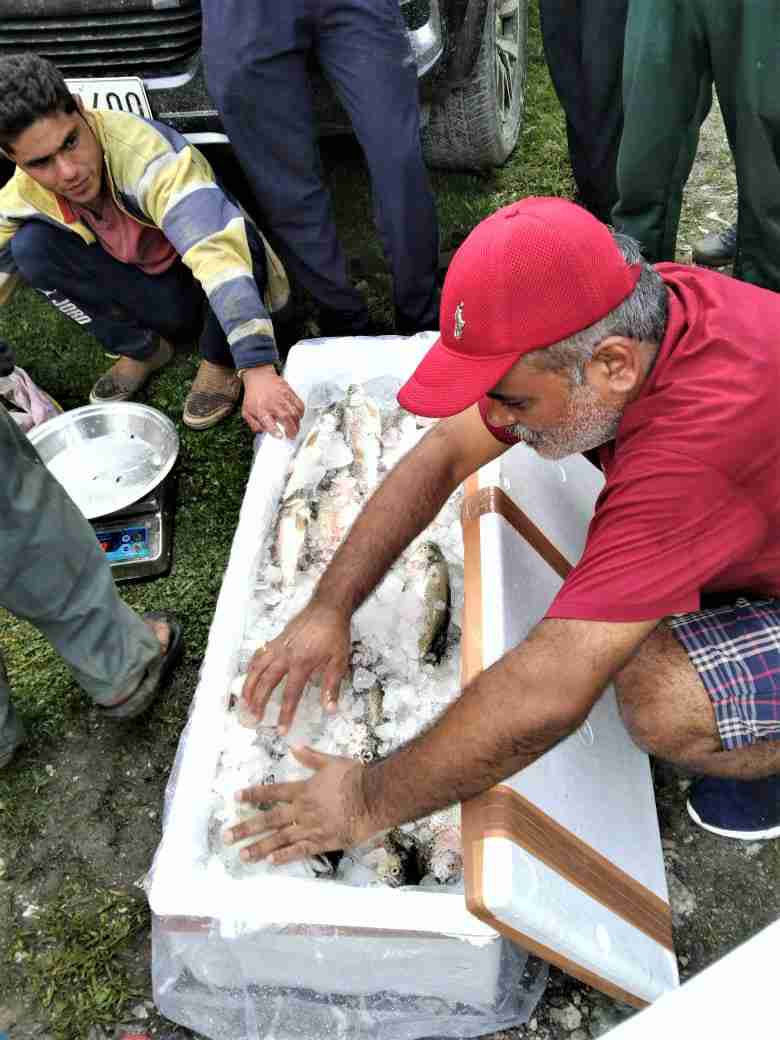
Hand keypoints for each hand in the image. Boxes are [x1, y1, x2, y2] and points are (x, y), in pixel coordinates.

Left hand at [223, 746, 376, 863]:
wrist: (372, 797)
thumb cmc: (354, 776)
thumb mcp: (332, 761)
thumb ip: (311, 757)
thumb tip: (294, 747)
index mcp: (302, 789)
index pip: (272, 792)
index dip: (253, 795)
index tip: (236, 797)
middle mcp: (302, 810)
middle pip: (269, 820)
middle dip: (247, 828)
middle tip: (227, 837)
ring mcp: (311, 827)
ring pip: (280, 839)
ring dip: (260, 847)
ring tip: (243, 855)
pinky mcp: (323, 841)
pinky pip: (300, 850)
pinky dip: (285, 856)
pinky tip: (271, 861)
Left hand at [241, 365, 303, 438]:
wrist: (259, 377)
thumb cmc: (253, 395)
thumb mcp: (246, 411)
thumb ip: (253, 424)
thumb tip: (263, 432)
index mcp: (261, 410)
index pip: (270, 423)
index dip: (276, 432)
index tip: (280, 436)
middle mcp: (273, 404)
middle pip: (286, 418)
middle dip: (291, 430)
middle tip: (292, 436)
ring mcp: (283, 397)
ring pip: (295, 413)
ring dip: (297, 423)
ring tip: (295, 428)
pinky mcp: (290, 392)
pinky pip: (299, 404)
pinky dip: (301, 412)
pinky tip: (298, 417)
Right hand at [242, 601, 350, 732]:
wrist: (328, 607)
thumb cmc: (335, 633)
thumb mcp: (339, 660)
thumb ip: (332, 685)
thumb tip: (330, 709)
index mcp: (302, 663)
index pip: (290, 694)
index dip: (285, 713)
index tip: (281, 729)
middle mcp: (286, 656)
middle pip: (266, 683)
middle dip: (258, 703)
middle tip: (254, 719)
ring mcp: (278, 646)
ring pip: (257, 669)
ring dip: (248, 687)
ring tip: (244, 703)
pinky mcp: (275, 639)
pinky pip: (258, 655)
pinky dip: (251, 667)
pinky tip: (249, 676)